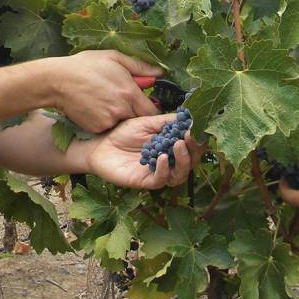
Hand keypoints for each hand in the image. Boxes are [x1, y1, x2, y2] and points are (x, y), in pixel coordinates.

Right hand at [49, 50, 162, 132]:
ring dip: (119, 116)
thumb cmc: (86, 65)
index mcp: (129, 93)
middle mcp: (121, 110)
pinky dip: (105, 120)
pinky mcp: (96, 128)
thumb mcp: (114, 58)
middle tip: (122, 99)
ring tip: (106, 101)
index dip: (150, 108)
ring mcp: (108, 121)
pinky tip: (96, 108)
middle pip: (138, 119)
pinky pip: (107, 127)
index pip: (152, 111)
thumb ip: (140, 67)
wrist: (57, 80)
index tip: (145, 103)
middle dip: (134, 111)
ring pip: (122, 123)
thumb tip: (159, 73)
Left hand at [85, 113, 199, 189]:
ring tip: (178, 145)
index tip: (196, 128)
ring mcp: (158, 172)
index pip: (192, 146)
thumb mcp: (147, 122)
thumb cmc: (122, 133)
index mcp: (171, 146)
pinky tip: (161, 157)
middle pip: (191, 162)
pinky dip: (164, 170)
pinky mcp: (145, 181)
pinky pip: (161, 180)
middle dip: (194, 150)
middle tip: (189, 137)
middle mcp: (168, 161)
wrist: (100, 145)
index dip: (198, 139)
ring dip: (183, 160)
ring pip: (180, 175)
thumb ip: (166, 121)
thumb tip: (188, 117)